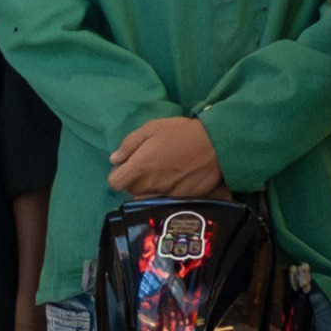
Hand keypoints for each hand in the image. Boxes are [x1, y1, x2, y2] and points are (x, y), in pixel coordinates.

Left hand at [107, 112, 226, 198]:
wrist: (216, 144)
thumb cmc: (181, 133)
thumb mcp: (151, 129)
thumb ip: (129, 145)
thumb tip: (114, 160)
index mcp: (139, 169)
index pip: (115, 182)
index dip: (119, 173)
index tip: (129, 165)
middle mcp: (149, 187)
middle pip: (131, 192)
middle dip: (135, 181)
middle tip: (148, 167)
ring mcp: (165, 196)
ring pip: (147, 199)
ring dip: (149, 190)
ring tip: (162, 175)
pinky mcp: (181, 200)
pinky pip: (165, 201)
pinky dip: (166, 193)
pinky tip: (175, 180)